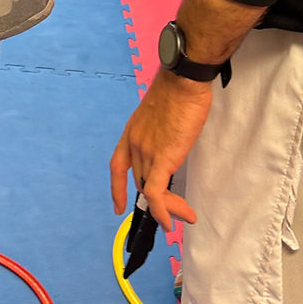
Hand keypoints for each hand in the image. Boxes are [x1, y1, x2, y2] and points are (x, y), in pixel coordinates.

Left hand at [110, 68, 212, 229]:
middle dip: (158, 200)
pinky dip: (162, 211)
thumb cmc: (178, 90)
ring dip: (169, 208)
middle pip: (140, 182)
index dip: (116, 188)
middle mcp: (135, 145)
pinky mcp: (163, 159)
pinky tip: (171, 221)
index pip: (117, 166)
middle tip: (176, 211)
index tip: (117, 206)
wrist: (182, 82)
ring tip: (186, 217)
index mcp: (132, 132)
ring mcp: (146, 152)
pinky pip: (157, 194)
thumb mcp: (162, 113)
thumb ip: (161, 130)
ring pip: (150, 191)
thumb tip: (171, 139)